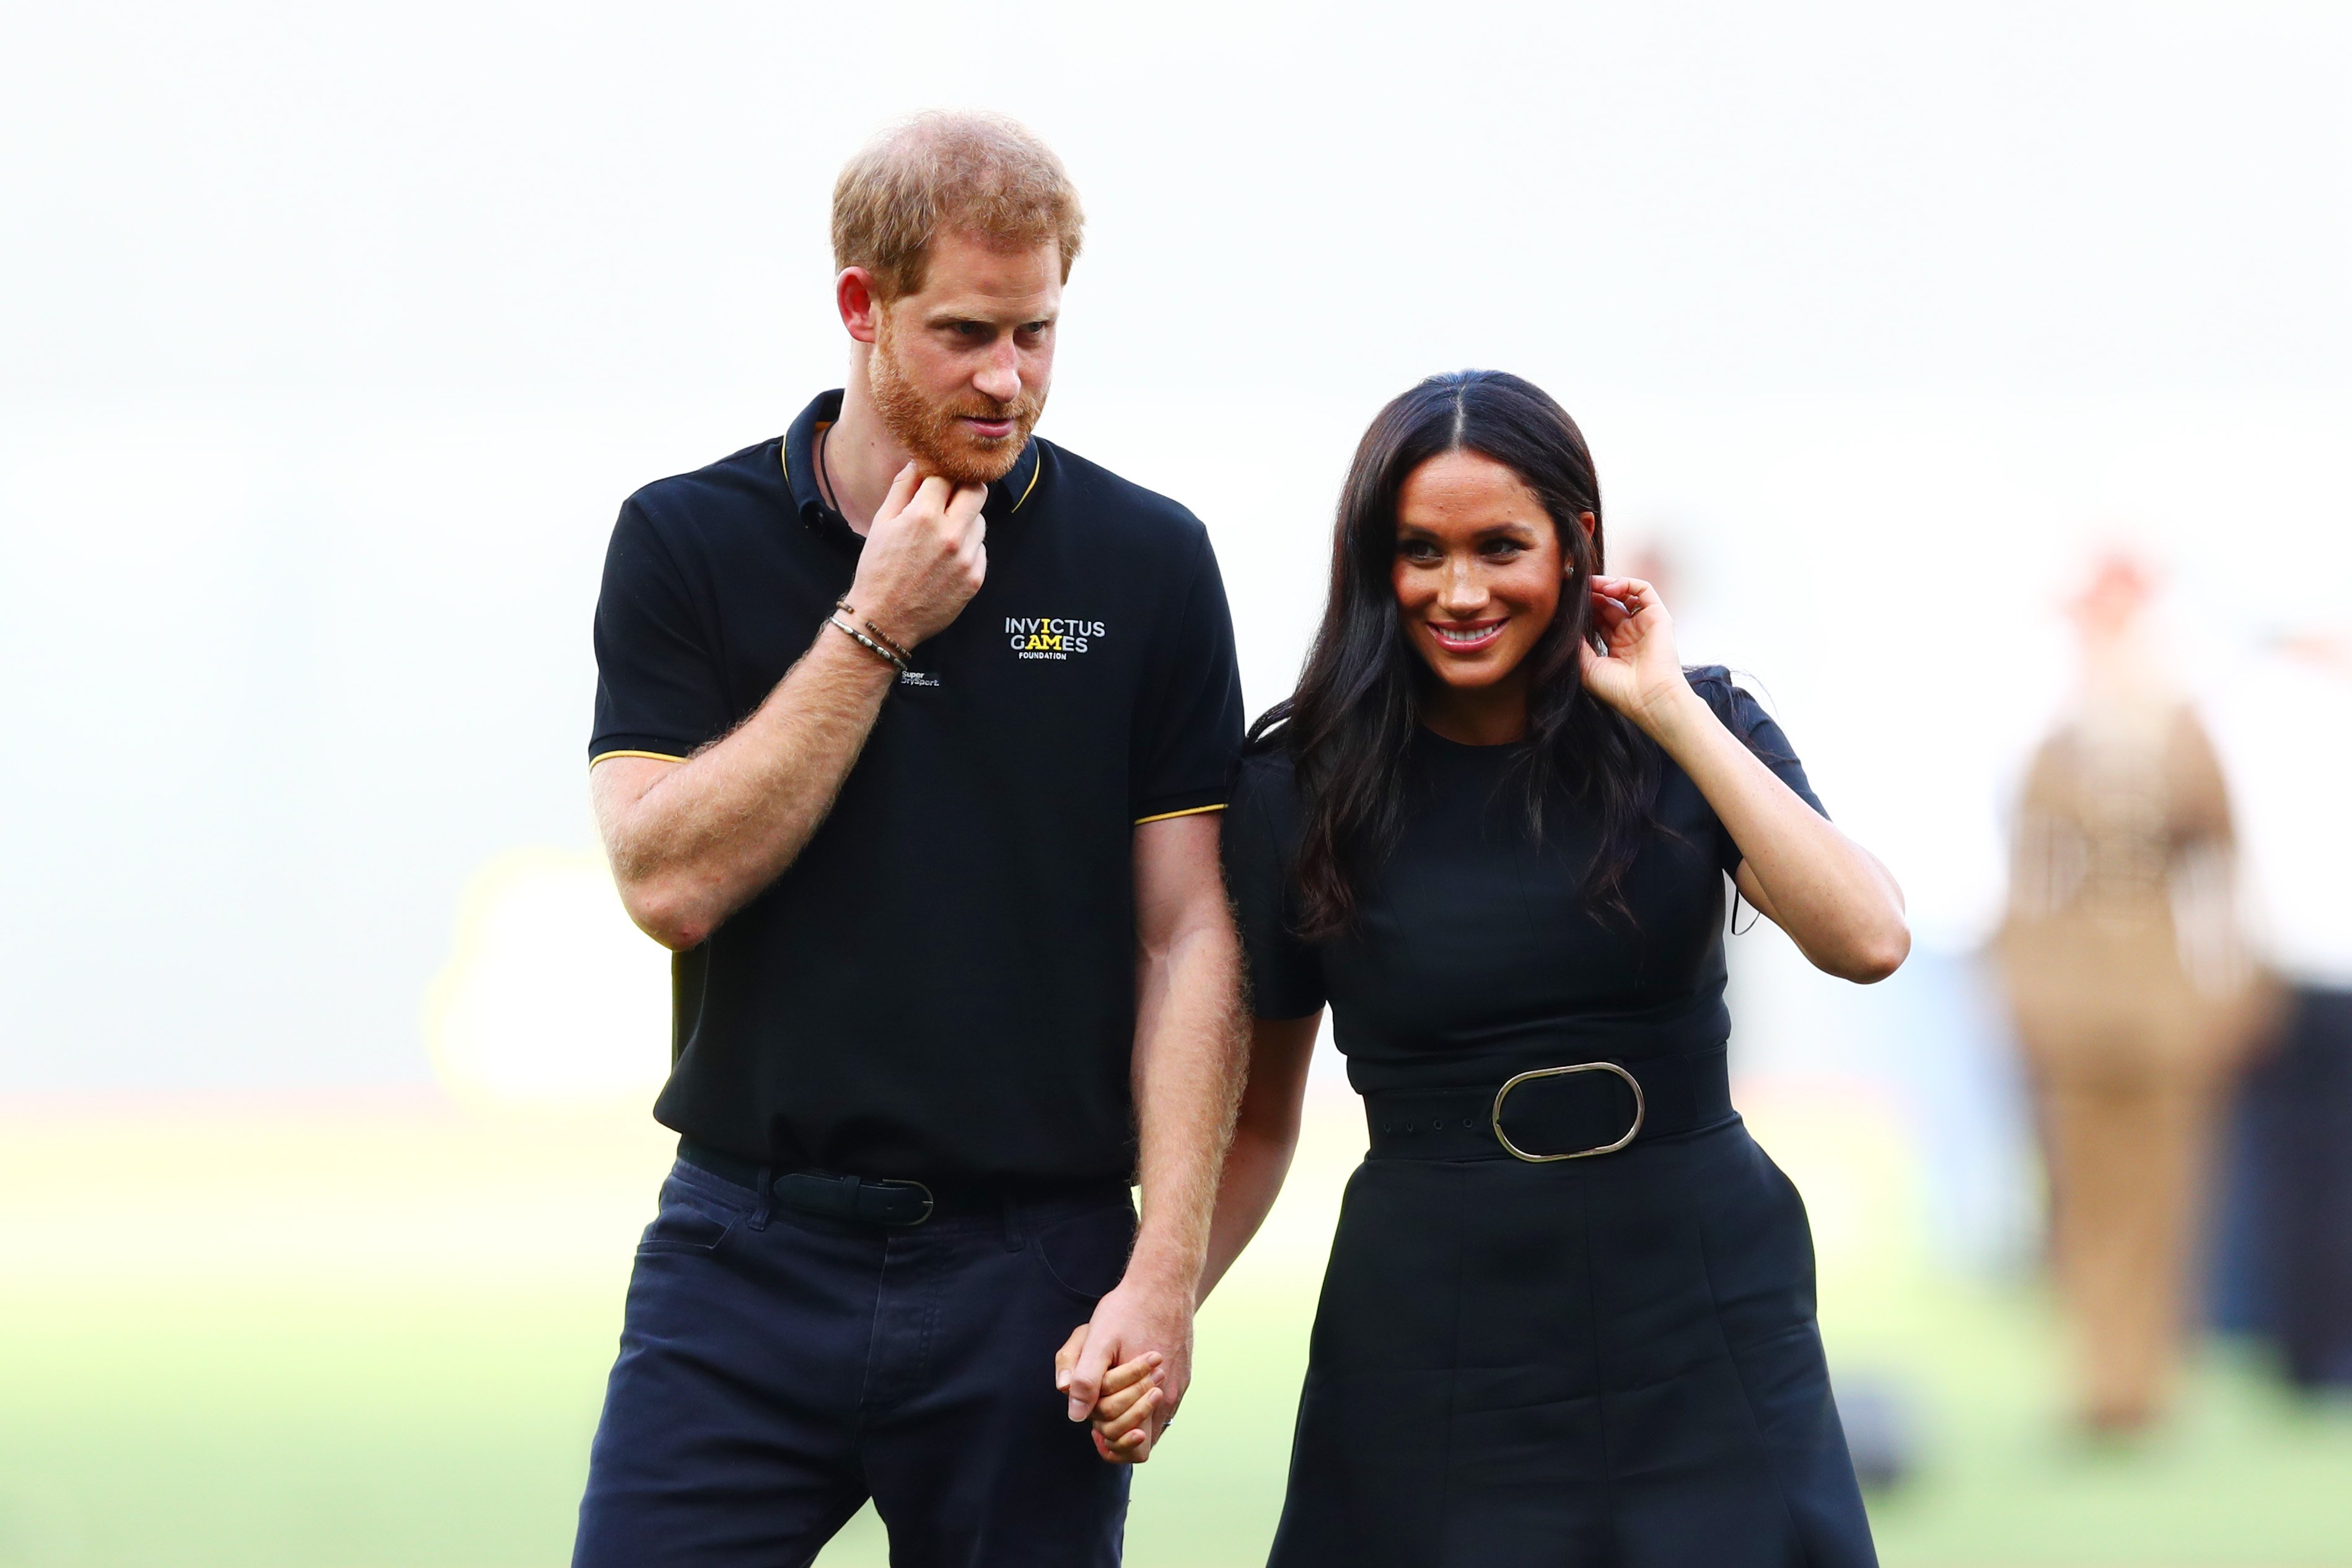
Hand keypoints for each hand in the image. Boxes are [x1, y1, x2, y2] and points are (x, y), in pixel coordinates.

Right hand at [844, 463, 987, 649]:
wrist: (884, 621)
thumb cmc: (878, 569)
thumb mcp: (882, 522)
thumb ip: (903, 487)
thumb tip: (920, 461)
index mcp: (923, 516)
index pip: (947, 476)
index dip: (941, 475)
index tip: (936, 481)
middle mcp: (950, 535)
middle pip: (977, 491)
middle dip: (965, 488)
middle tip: (951, 497)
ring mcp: (966, 559)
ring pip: (980, 521)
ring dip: (966, 520)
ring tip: (941, 536)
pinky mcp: (976, 579)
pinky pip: (980, 549)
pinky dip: (967, 548)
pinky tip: (945, 560)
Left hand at [1054, 1274, 1193, 1464]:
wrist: (1164, 1282)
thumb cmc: (1128, 1309)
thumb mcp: (1098, 1340)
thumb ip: (1085, 1380)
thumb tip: (1076, 1415)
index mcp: (1150, 1396)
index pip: (1135, 1449)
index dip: (1110, 1441)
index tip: (1094, 1423)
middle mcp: (1169, 1399)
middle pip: (1143, 1439)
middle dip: (1116, 1425)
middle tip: (1100, 1399)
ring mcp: (1179, 1388)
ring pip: (1153, 1422)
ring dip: (1130, 1411)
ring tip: (1112, 1385)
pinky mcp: (1183, 1377)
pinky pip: (1162, 1406)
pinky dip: (1143, 1400)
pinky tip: (1128, 1375)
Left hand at [1579, 575, 1691, 733]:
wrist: (1648, 698)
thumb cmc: (1618, 690)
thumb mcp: (1587, 667)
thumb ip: (1577, 645)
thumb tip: (1568, 625)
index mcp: (1615, 647)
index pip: (1597, 620)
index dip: (1584, 609)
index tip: (1567, 602)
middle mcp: (1630, 634)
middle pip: (1608, 605)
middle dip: (1591, 596)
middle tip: (1575, 590)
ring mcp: (1644, 624)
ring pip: (1624, 595)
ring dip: (1606, 586)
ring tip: (1589, 585)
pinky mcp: (1658, 616)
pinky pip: (1644, 590)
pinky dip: (1626, 584)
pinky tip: (1608, 589)